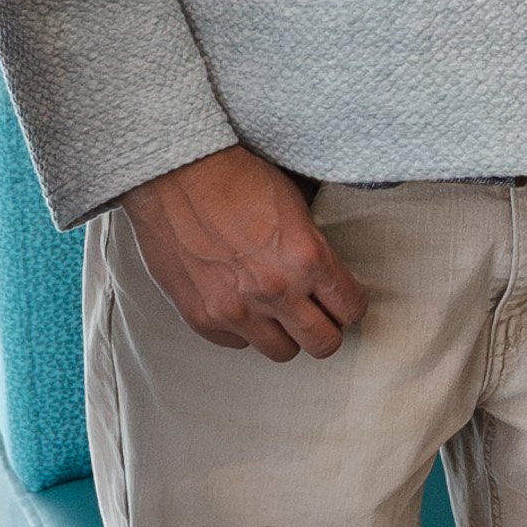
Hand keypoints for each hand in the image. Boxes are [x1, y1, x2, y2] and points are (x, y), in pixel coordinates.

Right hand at [119, 144, 365, 361]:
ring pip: (281, 352)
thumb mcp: (296, 201)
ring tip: (277, 310)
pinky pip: (237, 343)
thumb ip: (315, 244)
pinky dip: (244, 329)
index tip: (342, 300)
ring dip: (284, 333)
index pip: (351, 308)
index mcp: (306, 258)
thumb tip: (334, 268)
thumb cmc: (237, 177)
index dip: (349, 305)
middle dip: (327, 329)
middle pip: (323, 344)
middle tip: (317, 314)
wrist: (176, 174)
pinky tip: (241, 302)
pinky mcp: (201, 318)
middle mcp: (274, 291)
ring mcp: (235, 311)